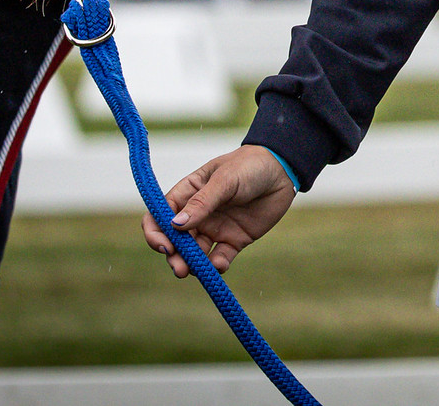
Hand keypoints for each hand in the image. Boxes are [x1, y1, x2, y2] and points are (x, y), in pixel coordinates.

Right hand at [142, 146, 296, 277]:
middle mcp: (197, 214)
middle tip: (179, 268)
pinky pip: (220, 258)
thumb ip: (202, 202)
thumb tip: (175, 225)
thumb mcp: (225, 180)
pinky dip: (217, 265)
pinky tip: (220, 265)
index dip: (156, 232)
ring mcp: (215, 228)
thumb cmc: (249, 166)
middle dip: (174, 256)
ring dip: (192, 264)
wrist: (282, 172)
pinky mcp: (234, 240)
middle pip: (175, 240)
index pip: (160, 215)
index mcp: (187, 194)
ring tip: (195, 271)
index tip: (165, 245)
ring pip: (195, 253)